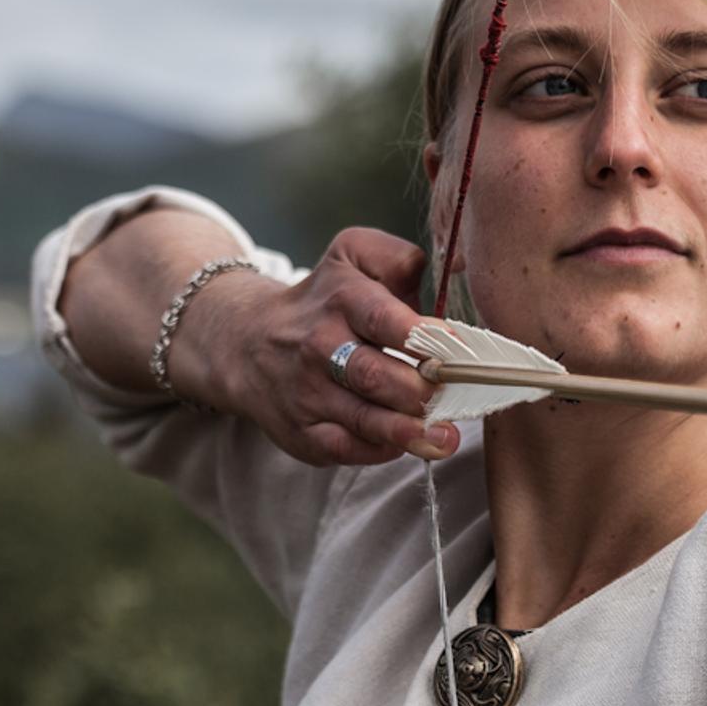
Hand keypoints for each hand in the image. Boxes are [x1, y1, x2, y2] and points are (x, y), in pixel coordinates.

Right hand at [188, 227, 459, 466]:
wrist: (247, 342)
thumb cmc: (323, 300)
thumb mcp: (351, 255)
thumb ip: (397, 257)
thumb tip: (443, 279)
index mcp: (340, 298)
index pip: (381, 317)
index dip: (422, 336)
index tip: (458, 350)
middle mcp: (320, 346)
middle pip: (373, 374)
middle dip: (419, 390)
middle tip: (456, 397)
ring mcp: (308, 394)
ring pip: (361, 418)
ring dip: (407, 431)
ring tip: (445, 438)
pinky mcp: (302, 433)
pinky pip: (344, 448)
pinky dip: (378, 450)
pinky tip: (406, 445)